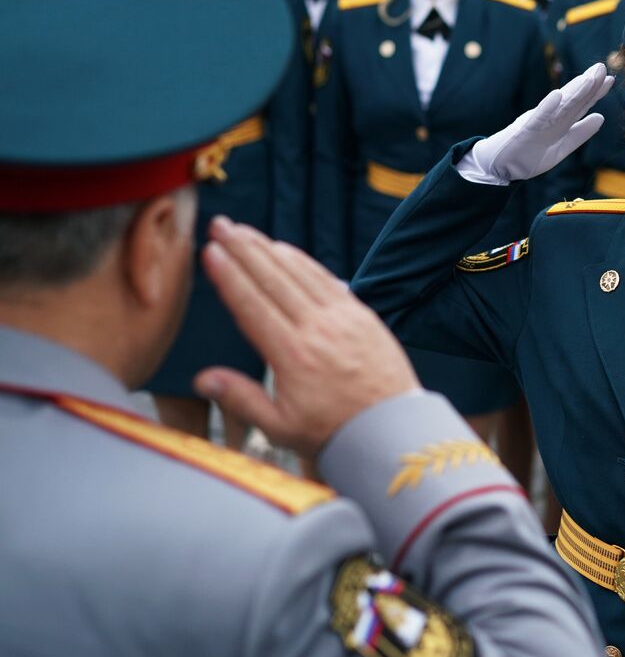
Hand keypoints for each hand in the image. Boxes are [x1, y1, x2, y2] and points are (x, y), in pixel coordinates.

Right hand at [193, 216, 420, 457]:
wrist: (391, 428)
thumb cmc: (334, 431)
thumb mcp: (280, 428)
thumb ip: (241, 400)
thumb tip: (202, 378)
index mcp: (293, 356)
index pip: (253, 306)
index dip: (230, 276)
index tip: (211, 250)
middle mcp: (317, 329)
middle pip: (273, 280)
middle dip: (243, 249)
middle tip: (220, 225)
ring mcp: (342, 318)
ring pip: (299, 274)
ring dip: (269, 248)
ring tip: (244, 231)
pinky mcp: (361, 315)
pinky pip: (327, 279)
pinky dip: (304, 261)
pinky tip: (285, 249)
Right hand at [470, 62, 612, 181]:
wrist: (501, 165)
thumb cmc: (530, 155)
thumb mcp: (562, 147)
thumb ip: (580, 133)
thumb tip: (601, 117)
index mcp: (560, 121)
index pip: (581, 104)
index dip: (596, 92)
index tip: (611, 79)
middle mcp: (551, 117)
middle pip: (573, 99)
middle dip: (588, 84)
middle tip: (602, 67)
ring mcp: (539, 122)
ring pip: (560, 105)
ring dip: (574, 91)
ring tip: (588, 78)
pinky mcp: (525, 130)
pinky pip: (538, 117)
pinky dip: (548, 106)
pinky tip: (557, 95)